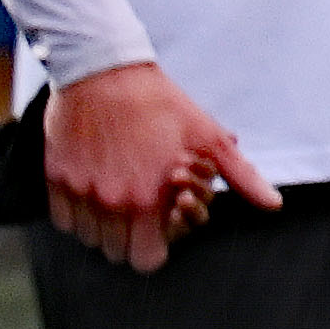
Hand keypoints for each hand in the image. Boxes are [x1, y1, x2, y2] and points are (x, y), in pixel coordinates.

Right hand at [41, 58, 273, 270]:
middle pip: (115, 253)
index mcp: (145, 200)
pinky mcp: (55, 176)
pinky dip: (76, 213)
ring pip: (87, 238)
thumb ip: (241, 177)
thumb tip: (273, 204)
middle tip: (140, 213)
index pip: (146, 260)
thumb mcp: (209, 137)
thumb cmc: (160, 103)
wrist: (104, 68)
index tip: (160, 228)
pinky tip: (94, 191)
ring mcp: (78, 190)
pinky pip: (62, 218)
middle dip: (130, 239)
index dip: (156, 249)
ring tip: (119, 200)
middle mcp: (109, 202)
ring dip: (103, 228)